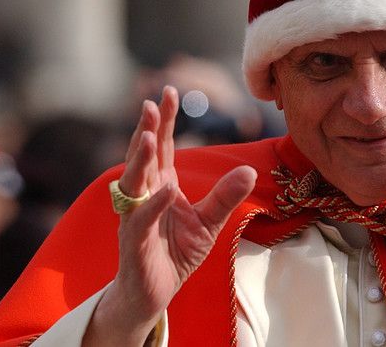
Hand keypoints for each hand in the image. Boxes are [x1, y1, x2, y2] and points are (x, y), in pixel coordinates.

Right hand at [83, 86, 256, 345]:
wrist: (154, 294)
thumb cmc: (175, 254)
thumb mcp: (209, 223)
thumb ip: (225, 197)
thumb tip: (250, 170)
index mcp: (160, 186)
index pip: (161, 147)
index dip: (163, 120)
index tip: (168, 91)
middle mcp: (144, 195)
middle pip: (143, 156)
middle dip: (146, 129)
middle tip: (151, 102)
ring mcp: (136, 216)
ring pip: (134, 182)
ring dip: (140, 159)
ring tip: (147, 135)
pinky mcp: (135, 241)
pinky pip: (141, 219)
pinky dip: (153, 205)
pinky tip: (165, 191)